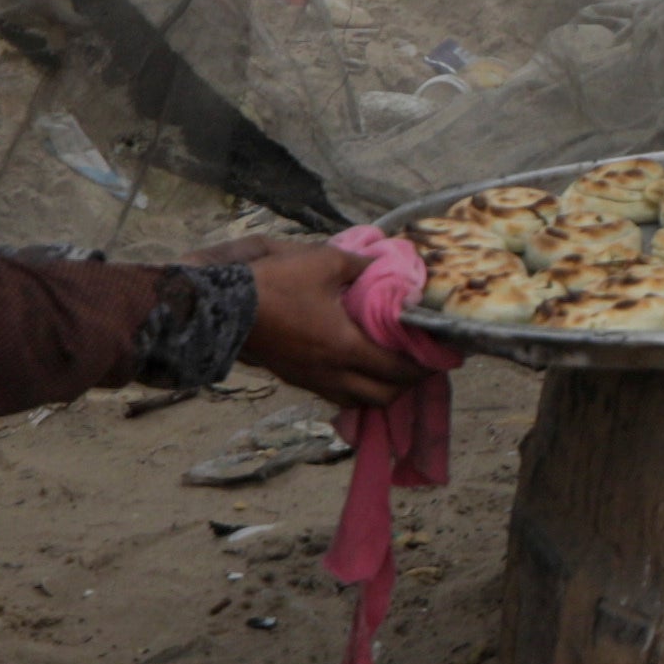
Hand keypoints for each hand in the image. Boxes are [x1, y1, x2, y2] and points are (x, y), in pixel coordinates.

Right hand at [239, 247, 426, 415]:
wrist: (221, 307)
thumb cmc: (274, 284)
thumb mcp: (323, 261)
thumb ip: (360, 264)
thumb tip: (384, 264)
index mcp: (344, 347)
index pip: (398, 370)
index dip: (425, 366)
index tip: (443, 355)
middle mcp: (331, 372)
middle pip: (383, 397)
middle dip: (407, 384)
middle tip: (419, 363)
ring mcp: (311, 380)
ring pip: (357, 401)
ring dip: (380, 390)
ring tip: (390, 368)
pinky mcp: (295, 379)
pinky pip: (335, 395)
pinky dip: (354, 389)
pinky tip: (355, 368)